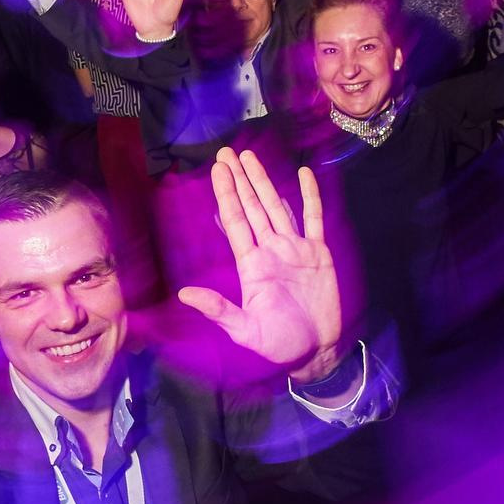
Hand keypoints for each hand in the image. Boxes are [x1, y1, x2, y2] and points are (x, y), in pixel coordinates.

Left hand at [177, 149, 340, 378]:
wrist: (317, 351)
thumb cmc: (280, 345)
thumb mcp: (245, 331)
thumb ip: (219, 311)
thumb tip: (185, 295)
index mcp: (252, 265)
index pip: (235, 221)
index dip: (226, 194)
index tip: (218, 170)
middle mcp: (271, 250)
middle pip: (252, 207)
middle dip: (240, 180)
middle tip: (228, 152)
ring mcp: (295, 249)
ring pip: (277, 207)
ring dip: (264, 183)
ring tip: (252, 157)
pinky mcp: (318, 254)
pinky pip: (314, 218)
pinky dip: (310, 197)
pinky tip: (304, 175)